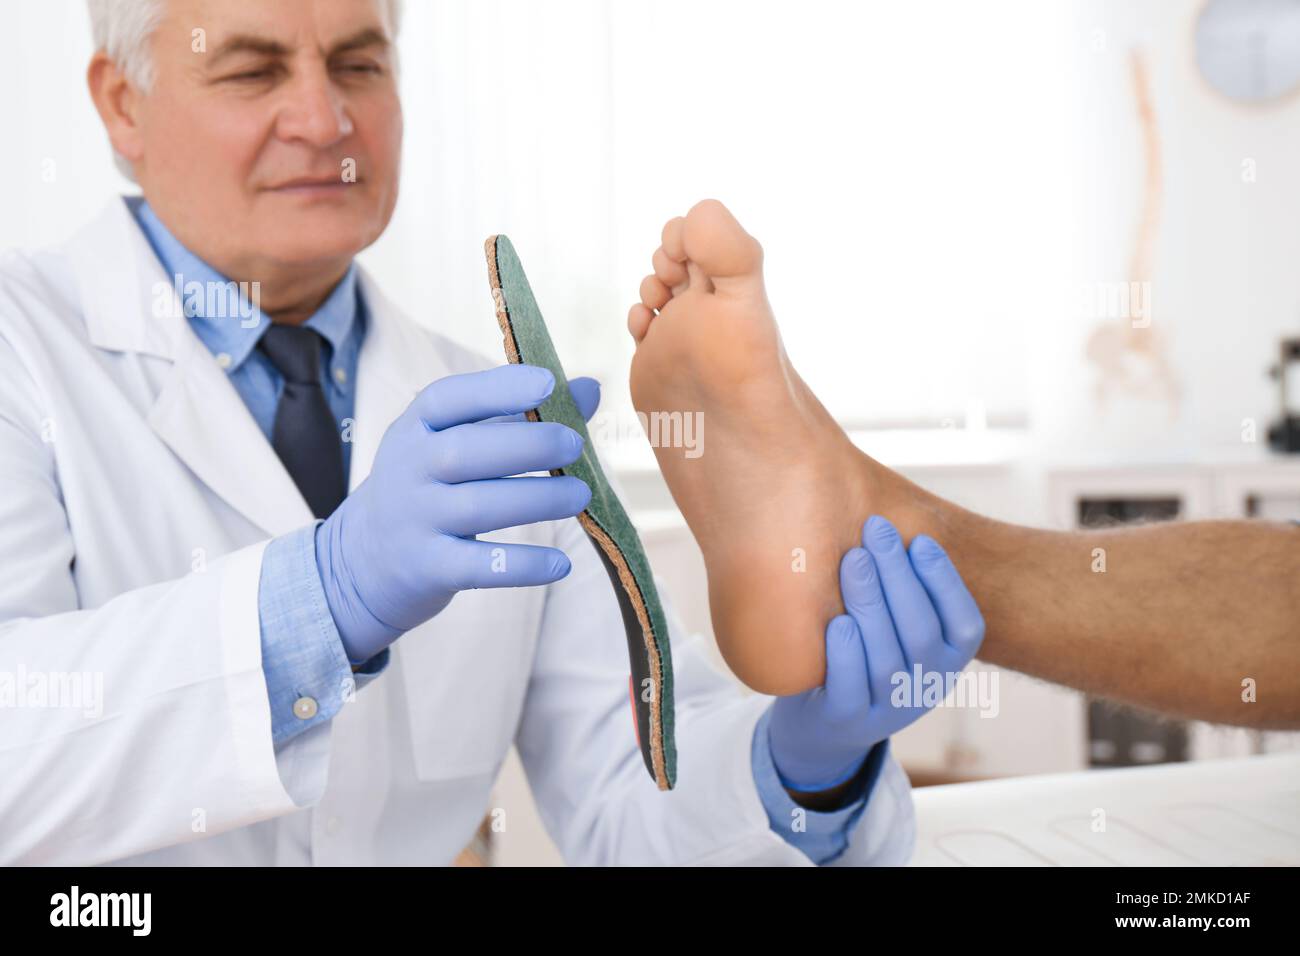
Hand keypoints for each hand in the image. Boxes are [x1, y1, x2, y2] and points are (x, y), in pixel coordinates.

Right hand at [316, 365, 600, 663]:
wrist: (365, 558)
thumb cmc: (434, 485)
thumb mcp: (459, 440)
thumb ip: (521, 415)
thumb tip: (591, 389)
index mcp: (417, 426)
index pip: (450, 398)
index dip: (499, 388)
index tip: (547, 383)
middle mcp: (409, 468)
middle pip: (466, 451)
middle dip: (528, 444)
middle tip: (576, 445)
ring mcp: (416, 520)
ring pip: (479, 507)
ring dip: (538, 499)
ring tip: (581, 496)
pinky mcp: (428, 568)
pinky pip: (479, 567)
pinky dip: (523, 565)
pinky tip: (560, 564)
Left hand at [768, 515, 985, 792]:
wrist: (826, 719)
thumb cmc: (864, 649)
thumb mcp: (896, 622)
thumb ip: (903, 582)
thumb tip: (892, 509)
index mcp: (948, 660)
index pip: (965, 624)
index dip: (945, 582)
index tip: (920, 540)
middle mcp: (926, 686)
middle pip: (921, 632)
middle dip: (899, 576)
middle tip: (876, 529)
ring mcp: (888, 709)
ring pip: (887, 659)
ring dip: (871, 604)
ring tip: (853, 559)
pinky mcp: (848, 721)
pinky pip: (851, 690)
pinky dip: (847, 654)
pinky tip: (837, 622)